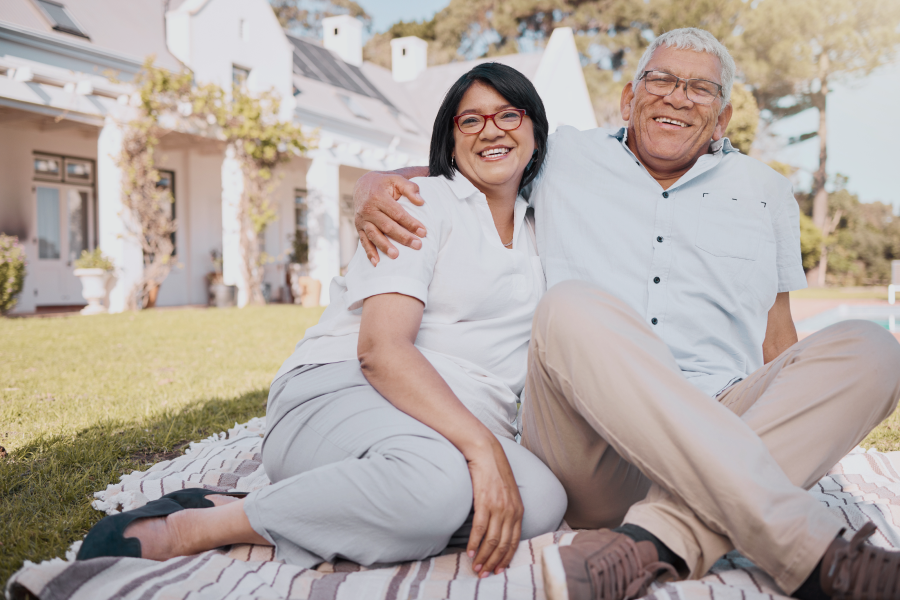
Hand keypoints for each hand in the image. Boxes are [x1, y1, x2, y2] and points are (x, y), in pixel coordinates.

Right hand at [353, 170, 426, 265]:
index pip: (397, 213)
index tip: (423, 232)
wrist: (363, 185)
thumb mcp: (397, 179)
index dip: (410, 223)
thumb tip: (421, 202)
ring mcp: (362, 220)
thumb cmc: (385, 184)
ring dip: (385, 246)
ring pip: (374, 235)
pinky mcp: (359, 228)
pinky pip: (363, 242)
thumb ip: (410, 188)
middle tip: (417, 246)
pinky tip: (377, 263)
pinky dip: (369, 253)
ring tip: (396, 256)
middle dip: (403, 237)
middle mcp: (368, 209)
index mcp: (378, 196)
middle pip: (387, 226)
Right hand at [465, 440, 523, 577]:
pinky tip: (470, 551)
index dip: (506, 558)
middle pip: (503, 544)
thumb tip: (499, 530)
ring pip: (492, 540)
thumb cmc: (494, 472)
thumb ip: (507, 511)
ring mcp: (499, 507)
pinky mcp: (485, 502)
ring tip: (476, 567)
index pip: (515, 541)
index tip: (498, 570)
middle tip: (484, 574)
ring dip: (483, 556)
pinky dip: (475, 542)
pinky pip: (480, 528)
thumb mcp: (507, 494)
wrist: (486, 452)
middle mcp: (511, 511)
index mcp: (519, 511)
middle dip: (494, 562)